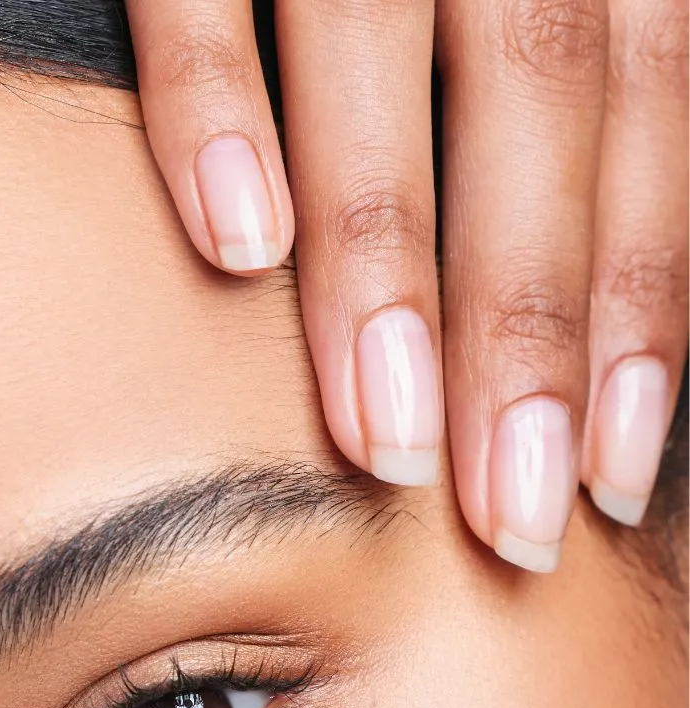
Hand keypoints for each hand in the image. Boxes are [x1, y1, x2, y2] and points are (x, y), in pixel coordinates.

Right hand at [124, 0, 687, 571]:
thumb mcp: (506, 1)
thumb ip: (536, 113)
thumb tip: (570, 340)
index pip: (642, 106)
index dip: (637, 296)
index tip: (610, 473)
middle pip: (534, 102)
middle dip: (523, 323)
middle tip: (507, 509)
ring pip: (382, 49)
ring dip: (387, 262)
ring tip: (383, 437)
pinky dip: (213, 107)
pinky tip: (235, 248)